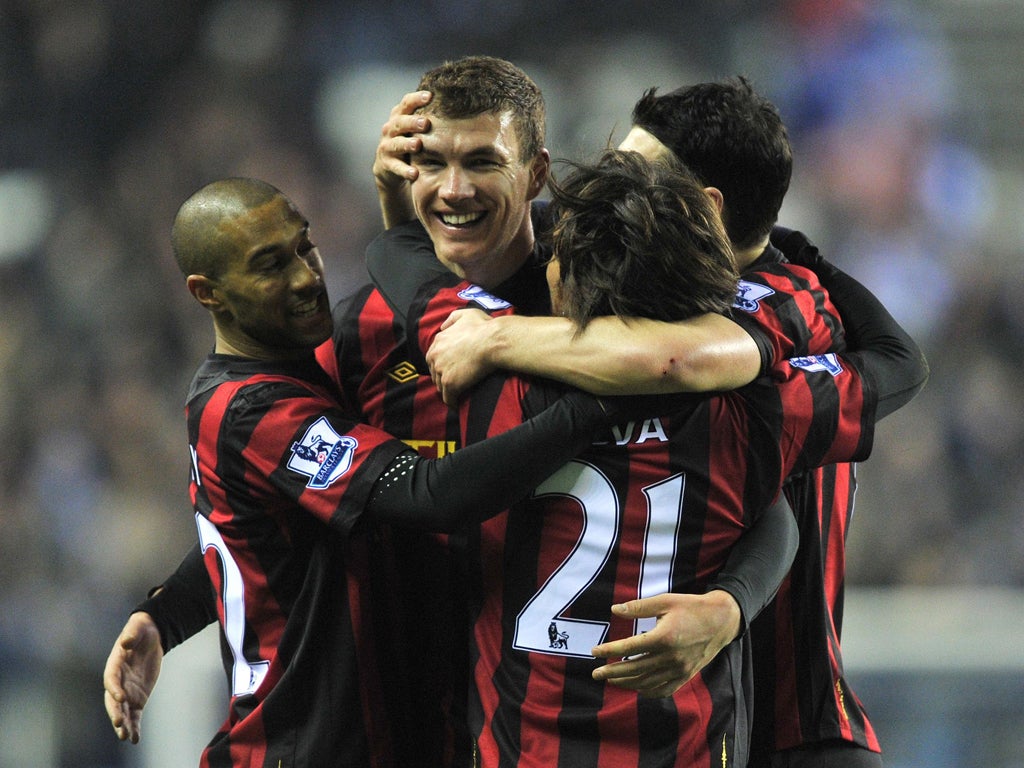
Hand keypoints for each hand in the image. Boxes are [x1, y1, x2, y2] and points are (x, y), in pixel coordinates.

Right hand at [103, 611, 163, 743]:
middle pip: (113, 701)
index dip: (114, 689)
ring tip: (126, 737)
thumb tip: (126, 641)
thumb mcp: (137, 628)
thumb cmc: (140, 631)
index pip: (111, 680)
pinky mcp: (137, 698)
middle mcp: (118, 682)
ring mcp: (127, 692)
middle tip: (119, 723)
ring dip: (123, 725)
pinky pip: (135, 714)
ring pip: (123, 712)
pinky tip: (135, 739)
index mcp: (114, 665)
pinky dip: (135, 726)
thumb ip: (131, 634)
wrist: (148, 636)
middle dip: (115, 712)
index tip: (121, 697)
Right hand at [372, 90, 431, 191]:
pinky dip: (405, 170)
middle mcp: (390, 129)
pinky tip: (414, 173)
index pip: (406, 104)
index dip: (416, 99)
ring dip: (406, 144)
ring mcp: (387, 147)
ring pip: (396, 143)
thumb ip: (428, 118)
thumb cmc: (410, 142)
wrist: (390, 168)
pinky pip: (396, 167)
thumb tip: (457, 105)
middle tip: (425, 123)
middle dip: (412, 122)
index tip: (430, 95)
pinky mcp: (387, 164)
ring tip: (417, 145)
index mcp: (399, 117)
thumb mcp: (415, 129)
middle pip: (399, 122)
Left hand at [426, 308, 496, 404]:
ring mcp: (441, 370)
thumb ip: (451, 319)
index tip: (451, 370)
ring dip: (447, 391)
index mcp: (438, 341)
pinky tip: (457, 405)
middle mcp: (435, 356)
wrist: (492, 341)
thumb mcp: (465, 314)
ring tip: (456, 395)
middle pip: (435, 373)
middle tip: (454, 384)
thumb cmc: (482, 327)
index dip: (442, 365)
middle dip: (443, 378)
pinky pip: (448, 398)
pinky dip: (452, 402)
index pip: (433, 358)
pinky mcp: (450, 383)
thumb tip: (443, 327)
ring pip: (440, 386)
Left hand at [590, 590, 740, 697]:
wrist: (721, 621)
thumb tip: (615, 609)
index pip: (629, 647)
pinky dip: (647, 691)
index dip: (609, 651)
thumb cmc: (691, 607)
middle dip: (612, 673)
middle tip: (596, 674)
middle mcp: (670, 657)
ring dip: (626, 683)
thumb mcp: (665, 601)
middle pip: (635, 669)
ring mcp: (679, 669)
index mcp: (663, 637)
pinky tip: (637, 687)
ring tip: (611, 680)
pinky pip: (663, 689)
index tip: (594, 652)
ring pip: (647, 682)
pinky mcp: (686, 675)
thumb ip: (638, 607)